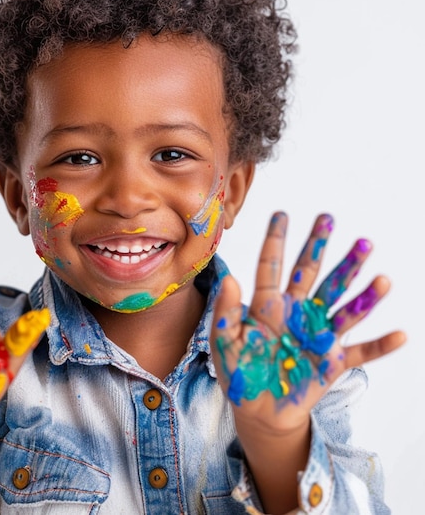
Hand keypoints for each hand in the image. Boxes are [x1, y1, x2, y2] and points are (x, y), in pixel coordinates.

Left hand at [211, 212, 405, 430]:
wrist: (259, 410)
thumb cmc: (240, 373)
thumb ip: (226, 313)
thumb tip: (229, 279)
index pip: (271, 266)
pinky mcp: (332, 361)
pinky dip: (380, 345)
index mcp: (268, 306)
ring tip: (377, 269)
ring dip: (360, 287)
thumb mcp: (225, 343)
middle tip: (328, 218)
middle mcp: (296, 313)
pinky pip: (361, 352)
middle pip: (311, 273)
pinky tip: (400, 334)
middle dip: (320, 246)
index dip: (275, 241)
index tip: (281, 214)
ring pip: (341, 303)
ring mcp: (317, 335)